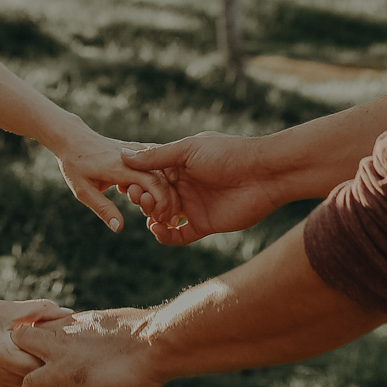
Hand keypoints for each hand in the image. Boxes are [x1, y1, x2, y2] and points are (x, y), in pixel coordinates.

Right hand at [0, 290, 67, 386]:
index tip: (65, 350)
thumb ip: (39, 311)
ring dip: (33, 382)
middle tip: (62, 360)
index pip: (35, 366)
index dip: (51, 359)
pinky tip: (26, 372)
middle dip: (45, 371)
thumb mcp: (7, 309)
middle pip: (29, 381)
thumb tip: (69, 311)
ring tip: (46, 366)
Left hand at [10, 308, 165, 386]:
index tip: (37, 350)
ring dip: (15, 367)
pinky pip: (30, 383)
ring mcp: (63, 350)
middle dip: (17, 346)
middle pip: (25, 329)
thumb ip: (112, 337)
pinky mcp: (65, 372)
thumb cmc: (153, 339)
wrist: (157, 343)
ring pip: (19, 349)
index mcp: (81, 320)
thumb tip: (124, 343)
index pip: (46, 321)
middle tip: (18, 369)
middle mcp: (66, 330)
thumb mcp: (126, 332)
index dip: (39, 335)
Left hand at [47, 126, 179, 232]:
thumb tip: (119, 228)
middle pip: (162, 177)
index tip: (159, 218)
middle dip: (169, 200)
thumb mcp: (83, 191)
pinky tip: (163, 194)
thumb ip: (103, 209)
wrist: (73, 139)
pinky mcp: (138, 150)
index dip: (161, 202)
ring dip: (168, 190)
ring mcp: (137, 151)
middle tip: (166, 220)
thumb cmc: (75, 165)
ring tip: (164, 210)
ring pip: (163, 169)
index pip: (152, 182)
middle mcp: (132, 157)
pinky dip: (165, 179)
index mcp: (120, 167)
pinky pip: (158, 163)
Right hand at [121, 132, 288, 244]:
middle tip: (139, 198)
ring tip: (151, 213)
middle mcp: (184, 185)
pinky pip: (178, 235)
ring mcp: (193, 205)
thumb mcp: (188, 150)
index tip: (126, 184)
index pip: (150, 175)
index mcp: (179, 164)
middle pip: (153, 196)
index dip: (136, 181)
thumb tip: (123, 155)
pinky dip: (165, 236)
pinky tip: (157, 229)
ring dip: (151, 216)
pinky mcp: (204, 224)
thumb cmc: (227, 154)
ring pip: (163, 216)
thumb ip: (157, 157)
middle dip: (142, 199)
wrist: (263, 175)